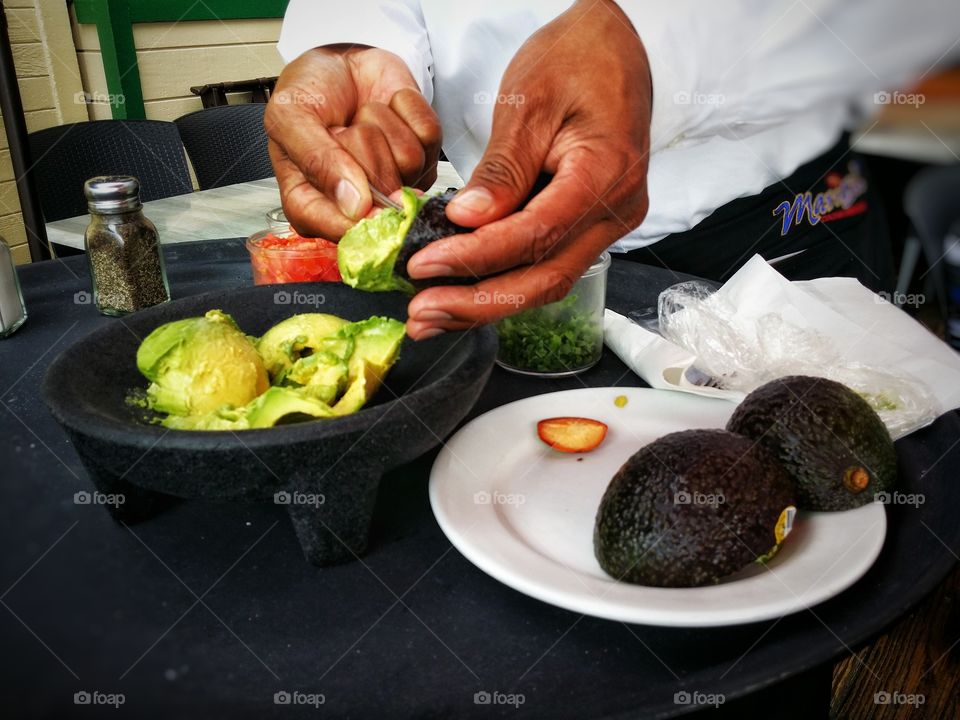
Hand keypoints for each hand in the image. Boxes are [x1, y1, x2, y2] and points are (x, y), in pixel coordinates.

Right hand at [265, 46, 441, 238]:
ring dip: (383, 123)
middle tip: (342, 129)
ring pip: (409, 160)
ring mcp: (396, 182)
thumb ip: (316, 161)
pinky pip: (429, 134)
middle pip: (384, 192)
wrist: (339, 60)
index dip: (361, 209)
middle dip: (364, 146)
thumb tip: (356, 207)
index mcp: (312, 207)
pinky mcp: (424, 157)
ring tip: (361, 117)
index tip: (356, 180)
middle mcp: (359, 205)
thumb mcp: (291, 117)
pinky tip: (386, 108)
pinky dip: (407, 108)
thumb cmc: (309, 92)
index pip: (345, 232)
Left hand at [405, 0, 650, 339]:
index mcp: (607, 174)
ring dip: (486, 304)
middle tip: (422, 314)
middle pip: (545, 277)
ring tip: (430, 315)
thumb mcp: (529, 103)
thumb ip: (502, 169)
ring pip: (546, 281)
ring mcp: (608, 224)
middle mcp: (617, 211)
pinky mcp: (590, 226)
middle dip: (478, 303)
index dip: (478, 257)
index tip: (426, 265)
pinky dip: (501, 282)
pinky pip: (546, 265)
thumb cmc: (575, 61)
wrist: (616, 49)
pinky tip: (461, 292)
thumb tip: (466, 221)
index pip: (537, 234)